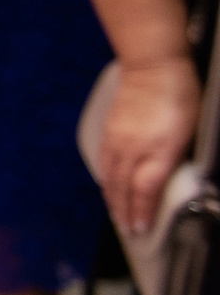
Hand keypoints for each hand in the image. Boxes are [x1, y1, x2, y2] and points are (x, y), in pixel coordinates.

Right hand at [100, 55, 200, 235]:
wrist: (151, 64)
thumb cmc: (179, 92)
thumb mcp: (190, 130)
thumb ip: (176, 156)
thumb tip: (167, 178)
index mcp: (157, 150)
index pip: (145, 190)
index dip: (142, 212)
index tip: (141, 228)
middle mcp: (133, 148)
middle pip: (124, 188)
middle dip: (124, 211)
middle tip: (126, 229)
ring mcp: (117, 139)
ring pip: (111, 176)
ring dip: (112, 198)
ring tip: (115, 212)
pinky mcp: (109, 129)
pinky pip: (104, 160)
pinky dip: (105, 177)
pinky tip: (107, 182)